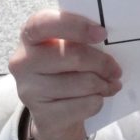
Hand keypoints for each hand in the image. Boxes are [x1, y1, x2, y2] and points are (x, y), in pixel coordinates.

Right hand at [9, 10, 122, 139]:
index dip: (75, 26)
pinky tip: (97, 99)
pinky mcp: (43, 116)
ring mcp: (29, 91)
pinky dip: (98, 101)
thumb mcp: (65, 48)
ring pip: (82, 83)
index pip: (44, 23)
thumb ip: (78, 38)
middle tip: (116, 69)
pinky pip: (84, 105)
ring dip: (104, 84)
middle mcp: (23, 62)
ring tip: (110, 84)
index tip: (102, 33)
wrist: (52, 115)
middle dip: (102, 62)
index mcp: (29, 36)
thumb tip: (109, 40)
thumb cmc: (64, 70)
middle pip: (72, 55)